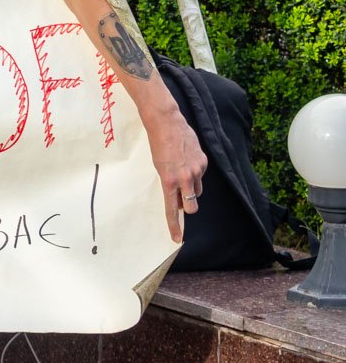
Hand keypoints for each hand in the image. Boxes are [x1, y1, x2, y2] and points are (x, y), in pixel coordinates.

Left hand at [144, 109, 207, 242]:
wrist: (166, 123)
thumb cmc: (158, 146)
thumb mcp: (159, 168)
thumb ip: (169, 185)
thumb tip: (177, 201)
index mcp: (169, 180)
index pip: (172, 209)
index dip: (174, 225)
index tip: (177, 239)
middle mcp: (184, 178)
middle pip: (191, 206)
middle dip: (187, 206)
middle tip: (180, 197)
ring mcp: (196, 170)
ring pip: (197, 191)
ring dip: (191, 189)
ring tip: (181, 172)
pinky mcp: (204, 162)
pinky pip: (200, 176)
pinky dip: (195, 173)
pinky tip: (187, 160)